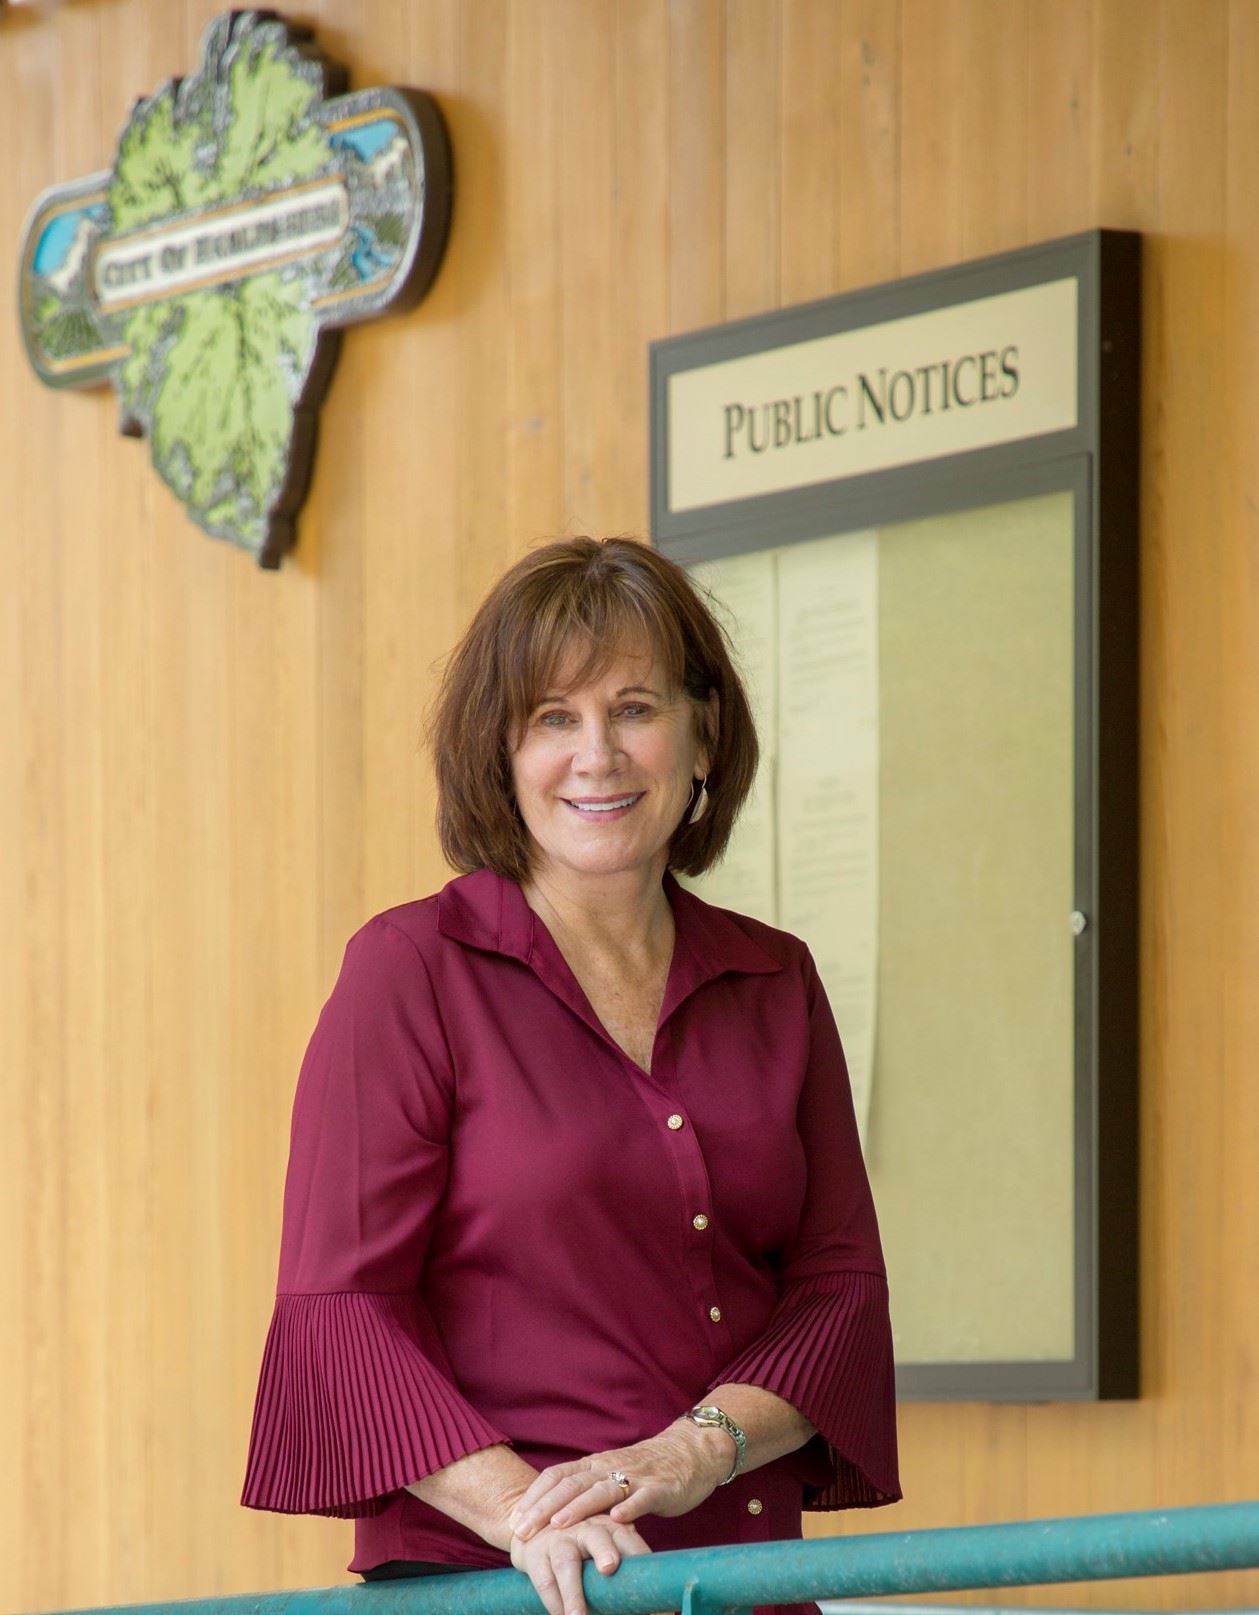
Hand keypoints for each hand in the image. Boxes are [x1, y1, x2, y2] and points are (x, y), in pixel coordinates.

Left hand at [509, 1422, 732, 1539]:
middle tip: (523, 1530)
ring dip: (578, 1507)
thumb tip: (550, 1518)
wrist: (689, 1451)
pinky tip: (616, 1520)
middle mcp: (609, 1467)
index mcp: (595, 1464)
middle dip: (545, 1508)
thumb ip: (586, 1491)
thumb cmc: (645, 1471)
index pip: (557, 1475)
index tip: (514, 1520)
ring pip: (601, 1490)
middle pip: (572, 1484)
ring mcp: (635, 1476)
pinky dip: (629, 1507)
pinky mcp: (660, 1488)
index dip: (535, 1497)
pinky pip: (642, 1497)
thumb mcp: (610, 1475)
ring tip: (558, 1526)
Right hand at [509, 1513, 650, 1614]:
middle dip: (604, 1551)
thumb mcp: (609, 1549)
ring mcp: (560, 1539)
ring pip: (567, 1563)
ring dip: (573, 1591)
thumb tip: (665, 1613)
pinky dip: (552, 1600)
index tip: (656, 1598)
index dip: (643, 1565)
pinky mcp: (536, 1553)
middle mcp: (587, 1528)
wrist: (534, 1522)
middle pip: (598, 1537)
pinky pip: (544, 1579)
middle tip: (610, 1567)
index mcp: (613, 1527)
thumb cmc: (584, 1545)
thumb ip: (631, 1575)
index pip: (632, 1544)